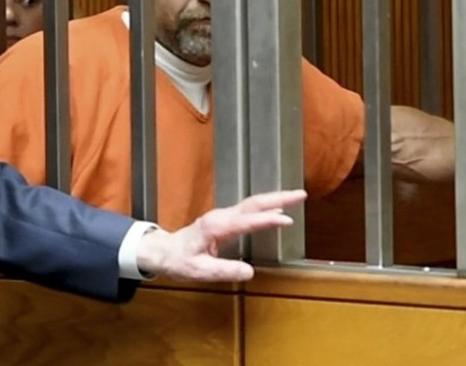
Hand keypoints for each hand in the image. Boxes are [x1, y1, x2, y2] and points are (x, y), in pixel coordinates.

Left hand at [135, 189, 306, 281]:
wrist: (164, 251)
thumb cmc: (179, 260)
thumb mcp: (199, 271)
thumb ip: (224, 270)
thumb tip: (249, 272)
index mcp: (217, 227)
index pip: (248, 220)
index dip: (268, 220)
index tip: (287, 220)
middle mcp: (222, 217)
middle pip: (255, 203)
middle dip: (279, 197)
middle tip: (301, 194)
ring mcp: (224, 216)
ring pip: (254, 202)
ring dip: (276, 199)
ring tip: (296, 197)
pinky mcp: (226, 219)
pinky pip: (250, 209)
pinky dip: (266, 206)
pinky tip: (277, 210)